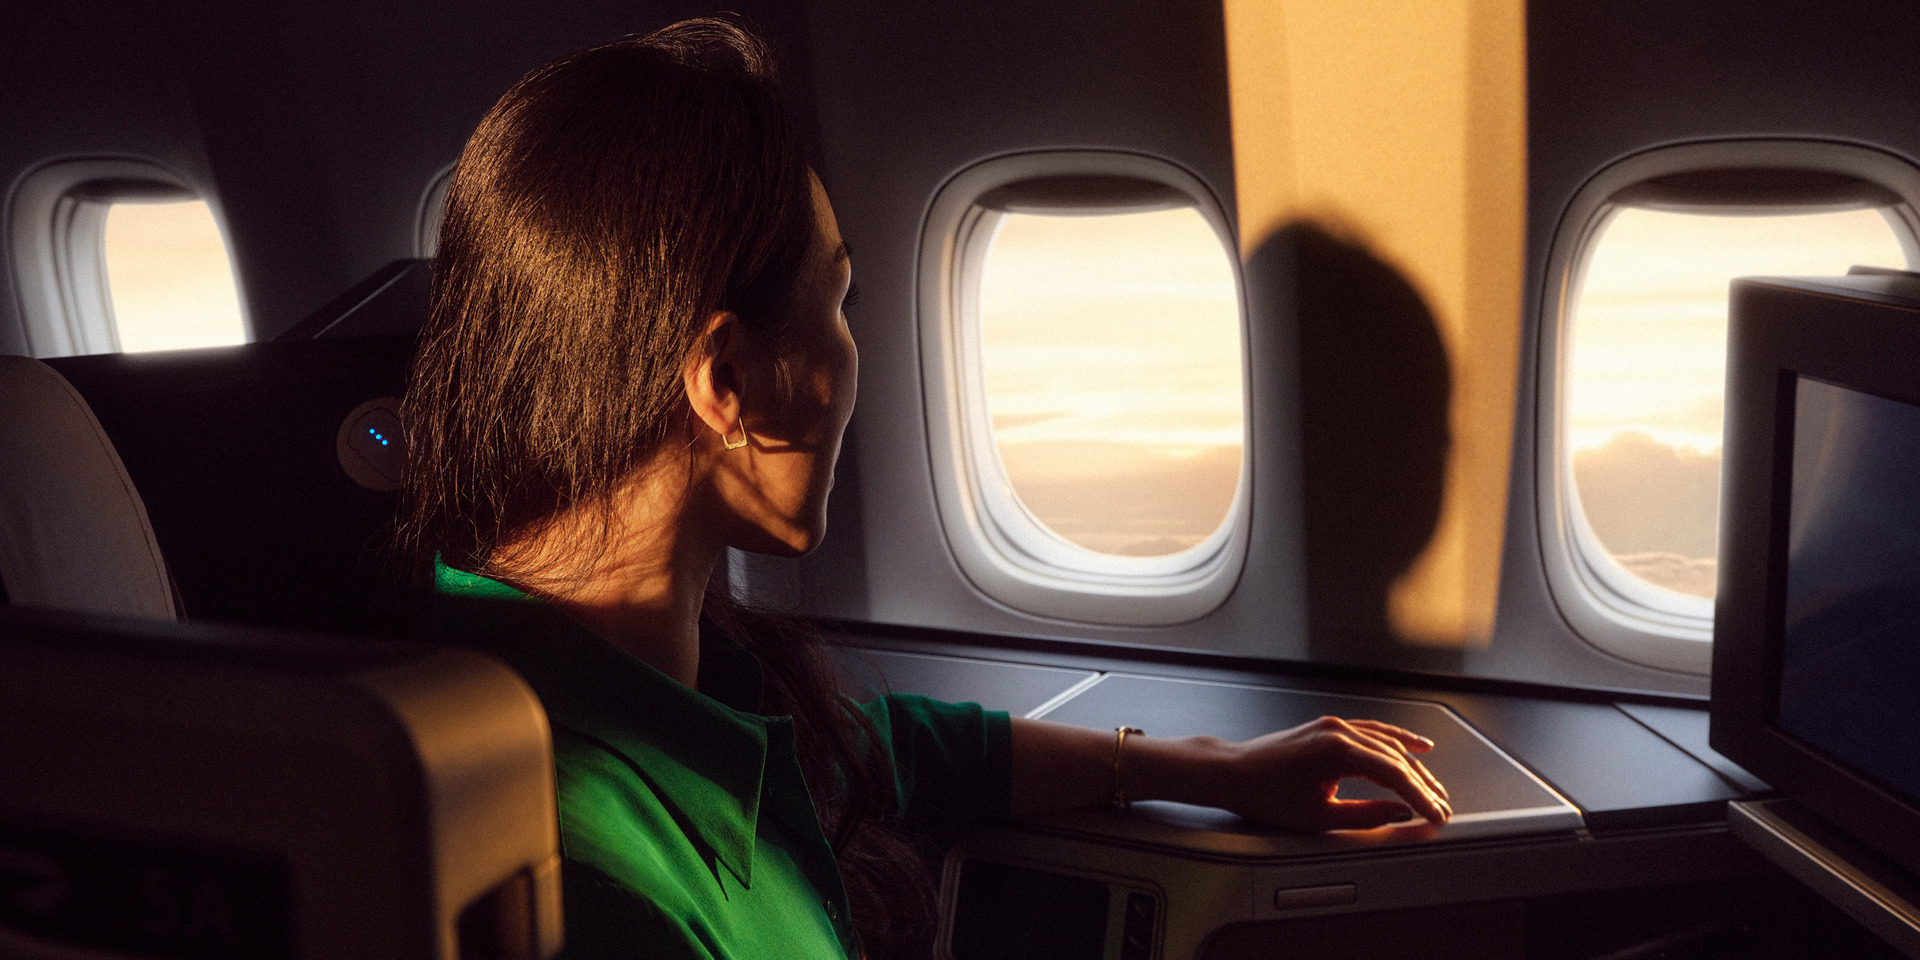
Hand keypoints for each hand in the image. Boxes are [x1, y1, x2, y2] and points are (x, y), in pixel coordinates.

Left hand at [1212, 716, 1451, 830]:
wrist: (1232, 772)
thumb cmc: (1265, 794)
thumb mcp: (1318, 817)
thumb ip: (1366, 816)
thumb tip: (1401, 814)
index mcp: (1337, 751)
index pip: (1394, 775)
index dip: (1421, 797)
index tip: (1437, 815)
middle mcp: (1339, 731)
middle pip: (1396, 758)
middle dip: (1423, 785)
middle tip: (1442, 808)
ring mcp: (1334, 726)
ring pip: (1387, 744)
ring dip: (1414, 766)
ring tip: (1435, 788)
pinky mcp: (1329, 728)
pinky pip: (1372, 731)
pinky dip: (1396, 740)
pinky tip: (1416, 747)